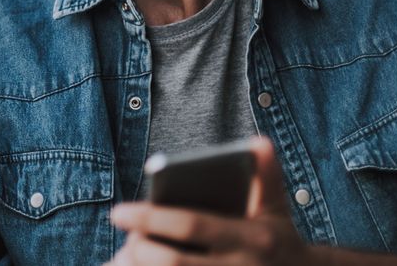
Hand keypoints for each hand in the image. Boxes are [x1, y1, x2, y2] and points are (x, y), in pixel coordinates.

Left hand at [106, 137, 314, 265]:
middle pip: (175, 264)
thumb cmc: (278, 240)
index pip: (192, 225)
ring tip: (122, 261)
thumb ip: (266, 176)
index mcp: (254, 238)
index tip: (118, 212)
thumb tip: (258, 142)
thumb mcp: (276, 209)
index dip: (151, 219)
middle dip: (140, 252)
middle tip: (124, 241)